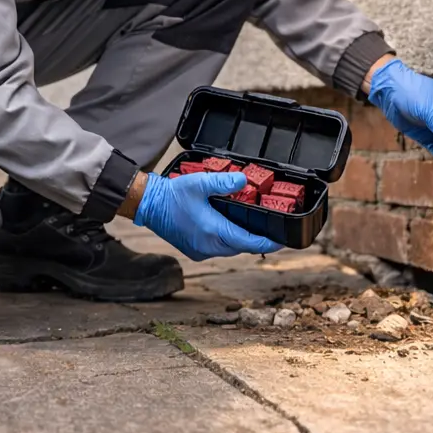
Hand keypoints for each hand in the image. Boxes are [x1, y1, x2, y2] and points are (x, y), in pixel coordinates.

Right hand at [133, 172, 282, 260]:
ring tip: (253, 228)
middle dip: (257, 240)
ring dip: (241, 240)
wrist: (149, 205)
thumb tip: (244, 180)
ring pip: (231, 249)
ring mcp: (201, 251)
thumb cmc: (173, 195)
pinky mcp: (195, 251)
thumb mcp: (200, 183)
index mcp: (213, 231)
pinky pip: (219, 249)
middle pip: (242, 247)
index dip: (269, 242)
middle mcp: (209, 246)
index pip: (250, 242)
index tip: (282, 241)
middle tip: (271, 230)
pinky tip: (230, 228)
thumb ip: (225, 182)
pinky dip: (228, 241)